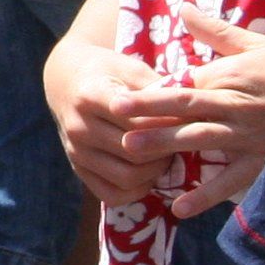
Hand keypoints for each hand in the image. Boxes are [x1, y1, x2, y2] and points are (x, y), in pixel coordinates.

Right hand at [49, 30, 174, 204]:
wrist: (68, 81)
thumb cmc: (110, 71)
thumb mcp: (133, 69)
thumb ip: (159, 92)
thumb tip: (197, 115)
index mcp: (90, 96)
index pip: (138, 121)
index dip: (169, 124)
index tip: (188, 120)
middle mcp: (78, 126)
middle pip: (135, 151)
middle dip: (167, 149)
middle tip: (184, 141)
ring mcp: (76, 151)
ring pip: (127, 176)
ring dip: (155, 171)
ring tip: (167, 155)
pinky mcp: (78, 169)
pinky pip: (113, 194)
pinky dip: (137, 190)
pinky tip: (148, 172)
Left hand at [122, 9, 264, 218]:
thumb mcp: (255, 43)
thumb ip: (214, 31)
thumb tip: (183, 9)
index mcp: (228, 76)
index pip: (183, 85)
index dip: (153, 93)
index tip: (121, 97)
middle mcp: (233, 106)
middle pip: (184, 110)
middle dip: (148, 113)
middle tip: (115, 117)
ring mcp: (247, 137)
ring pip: (199, 140)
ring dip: (166, 144)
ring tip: (132, 151)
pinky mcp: (262, 162)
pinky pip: (230, 181)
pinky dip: (206, 195)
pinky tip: (180, 207)